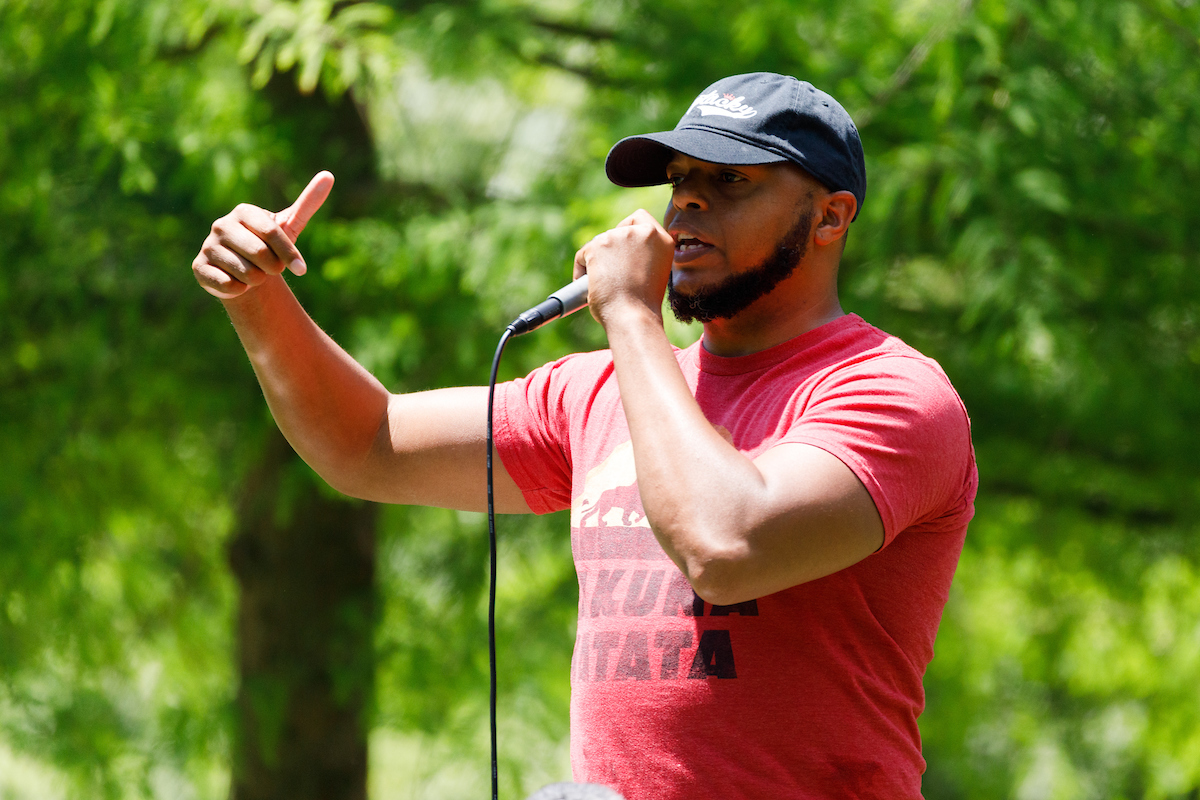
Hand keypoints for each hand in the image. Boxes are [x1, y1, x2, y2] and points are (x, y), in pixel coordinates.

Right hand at [192, 171, 334, 299]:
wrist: (246, 271)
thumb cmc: (270, 247)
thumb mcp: (289, 225)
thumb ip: (307, 203)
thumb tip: (329, 175)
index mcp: (243, 212)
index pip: (272, 233)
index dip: (289, 254)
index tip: (301, 270)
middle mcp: (221, 225)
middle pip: (260, 254)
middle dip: (273, 268)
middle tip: (270, 268)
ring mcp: (207, 246)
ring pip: (246, 274)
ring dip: (257, 280)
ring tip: (252, 273)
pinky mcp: (199, 267)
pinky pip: (229, 286)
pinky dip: (240, 290)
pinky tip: (236, 281)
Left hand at [572, 208, 674, 325]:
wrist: (633, 317)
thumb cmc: (642, 305)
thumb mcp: (653, 273)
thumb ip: (642, 256)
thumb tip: (619, 254)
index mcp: (663, 240)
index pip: (640, 218)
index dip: (628, 230)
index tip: (624, 249)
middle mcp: (644, 233)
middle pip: (616, 230)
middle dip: (610, 250)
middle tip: (612, 273)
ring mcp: (620, 236)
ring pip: (599, 243)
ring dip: (596, 261)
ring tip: (603, 284)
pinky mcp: (598, 245)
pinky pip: (583, 254)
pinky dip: (581, 269)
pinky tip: (590, 286)